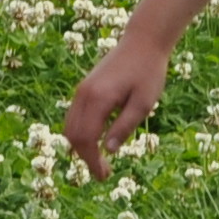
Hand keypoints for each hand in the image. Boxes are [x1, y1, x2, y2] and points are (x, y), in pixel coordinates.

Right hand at [65, 37, 166, 178]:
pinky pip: (75, 116)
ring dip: (81, 146)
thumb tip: (108, 151)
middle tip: (104, 173)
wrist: (143, 41)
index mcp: (98, 99)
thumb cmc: (148, 71)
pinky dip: (81, 132)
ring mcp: (82, 90)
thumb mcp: (144, 103)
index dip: (92, 161)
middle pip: (73, 135)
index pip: (86, 139)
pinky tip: (98, 140)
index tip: (104, 177)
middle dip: (85, 157)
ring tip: (100, 160)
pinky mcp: (85, 87)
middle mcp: (84, 94)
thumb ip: (124, 126)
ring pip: (70, 126)